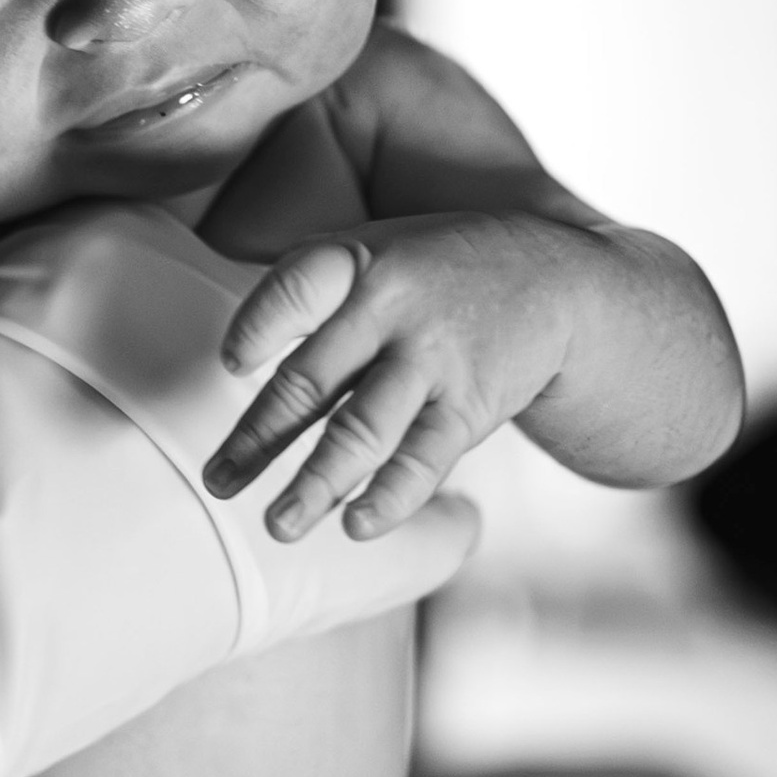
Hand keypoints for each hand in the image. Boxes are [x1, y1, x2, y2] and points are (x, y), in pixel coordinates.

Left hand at [204, 211, 575, 539]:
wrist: (560, 283)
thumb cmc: (436, 271)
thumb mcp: (376, 249)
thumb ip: (309, 292)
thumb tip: (226, 356)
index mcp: (357, 261)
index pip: (296, 288)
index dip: (260, 326)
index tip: (230, 365)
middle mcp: (391, 310)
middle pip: (312, 380)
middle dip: (258, 438)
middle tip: (216, 484)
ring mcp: (432, 360)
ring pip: (362, 431)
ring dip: (316, 484)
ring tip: (278, 527)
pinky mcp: (470, 405)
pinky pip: (423, 459)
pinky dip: (390, 497)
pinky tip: (356, 527)